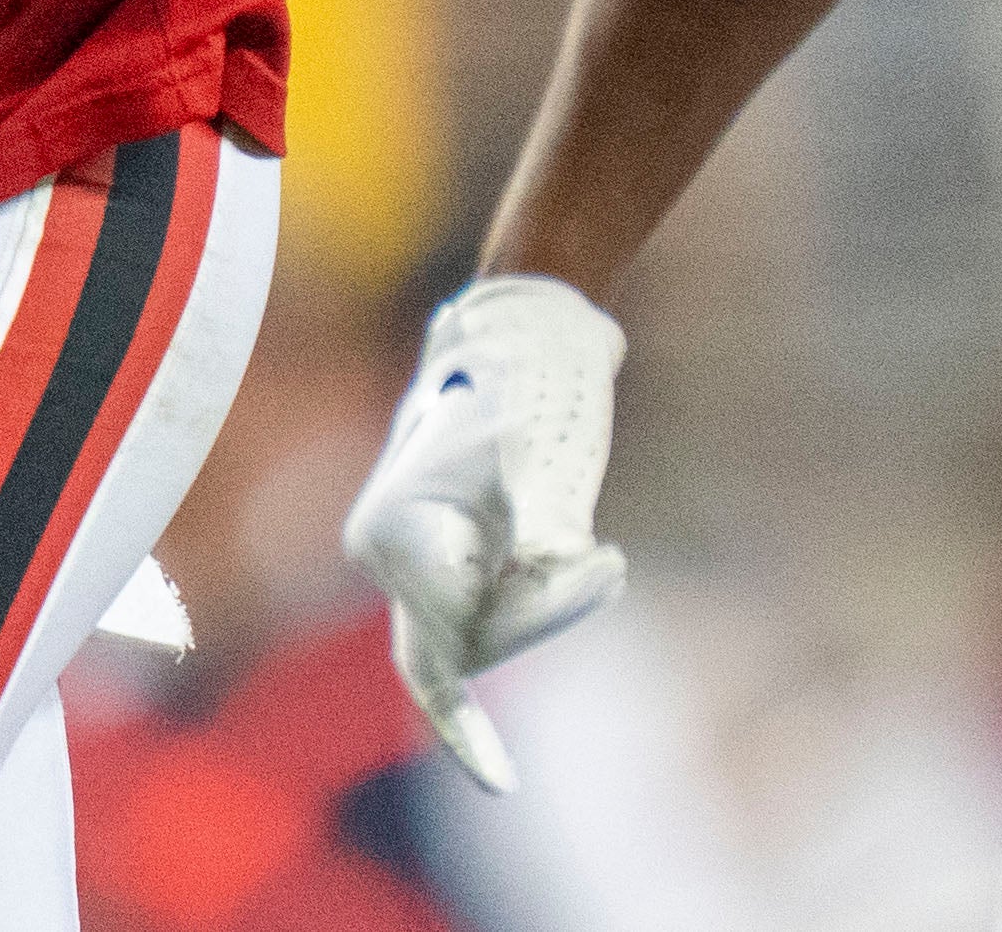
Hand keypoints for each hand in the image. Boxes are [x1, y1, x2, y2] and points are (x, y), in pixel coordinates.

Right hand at [341, 277, 627, 791]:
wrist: (533, 330)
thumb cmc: (532, 385)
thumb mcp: (545, 452)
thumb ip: (549, 516)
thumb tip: (559, 560)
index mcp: (392, 536)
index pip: (452, 636)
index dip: (531, 623)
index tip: (557, 671)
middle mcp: (393, 554)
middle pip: (461, 652)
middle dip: (538, 618)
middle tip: (609, 562)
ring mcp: (422, 558)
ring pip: (483, 636)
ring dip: (547, 606)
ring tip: (602, 551)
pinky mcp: (455, 556)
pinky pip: (493, 616)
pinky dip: (543, 601)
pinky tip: (590, 563)